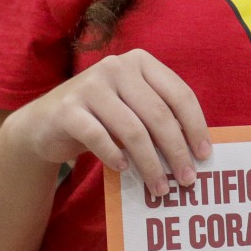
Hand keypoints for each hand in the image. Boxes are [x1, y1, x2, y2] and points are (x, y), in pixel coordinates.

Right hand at [1, 49, 209, 196]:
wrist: (45, 123)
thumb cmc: (101, 118)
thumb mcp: (134, 110)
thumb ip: (160, 119)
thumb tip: (196, 153)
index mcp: (140, 62)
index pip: (179, 94)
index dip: (196, 127)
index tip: (204, 156)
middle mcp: (116, 67)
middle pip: (159, 115)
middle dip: (176, 151)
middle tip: (187, 180)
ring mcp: (89, 85)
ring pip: (132, 130)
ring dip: (150, 164)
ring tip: (160, 187)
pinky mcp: (67, 108)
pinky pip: (98, 137)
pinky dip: (114, 156)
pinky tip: (124, 170)